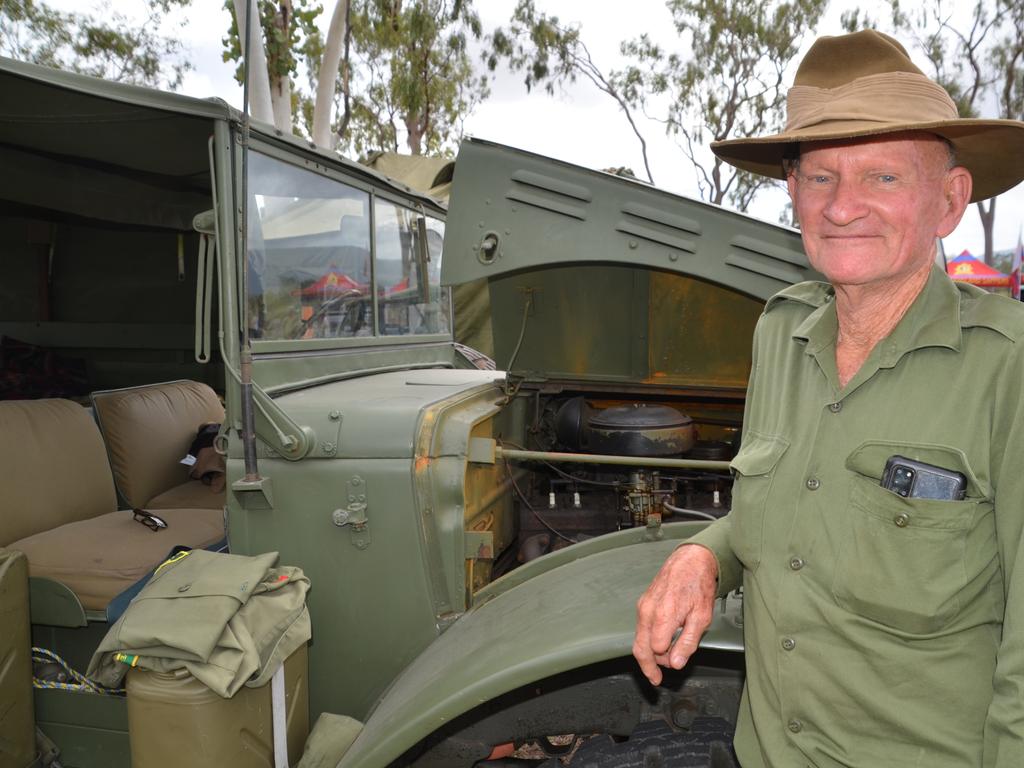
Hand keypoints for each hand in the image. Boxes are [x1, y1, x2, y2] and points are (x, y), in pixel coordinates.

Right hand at [633, 543, 717, 685]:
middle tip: (656, 679)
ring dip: (650, 653)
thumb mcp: (701, 617)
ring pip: (638, 638)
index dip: (667, 660)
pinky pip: (641, 628)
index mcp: (663, 616)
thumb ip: (688, 643)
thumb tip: (676, 663)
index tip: (676, 662)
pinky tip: (661, 642)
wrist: (690, 561)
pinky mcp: (642, 603)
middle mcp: (648, 611)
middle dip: (648, 666)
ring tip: (664, 660)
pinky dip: (648, 640)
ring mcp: (643, 606)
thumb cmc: (697, 585)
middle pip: (639, 648)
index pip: (656, 650)